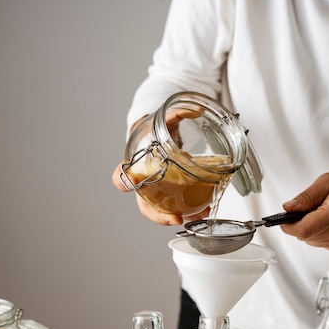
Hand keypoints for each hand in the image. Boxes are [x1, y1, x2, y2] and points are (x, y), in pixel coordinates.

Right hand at [112, 107, 207, 225]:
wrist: (160, 137)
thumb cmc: (156, 133)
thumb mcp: (164, 120)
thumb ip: (177, 113)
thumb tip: (196, 110)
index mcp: (135, 165)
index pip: (122, 175)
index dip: (125, 181)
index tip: (132, 183)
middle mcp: (144, 183)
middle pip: (144, 205)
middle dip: (159, 216)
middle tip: (176, 219)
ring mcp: (158, 191)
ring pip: (164, 211)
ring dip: (182, 216)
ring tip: (200, 214)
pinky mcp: (172, 194)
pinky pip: (179, 206)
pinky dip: (192, 210)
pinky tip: (206, 208)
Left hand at [281, 168, 328, 253]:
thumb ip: (306, 196)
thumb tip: (288, 208)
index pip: (303, 230)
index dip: (288, 226)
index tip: (283, 221)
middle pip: (305, 236)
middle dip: (300, 224)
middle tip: (309, 209)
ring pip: (312, 241)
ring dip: (311, 229)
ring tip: (324, 213)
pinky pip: (322, 244)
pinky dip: (321, 234)